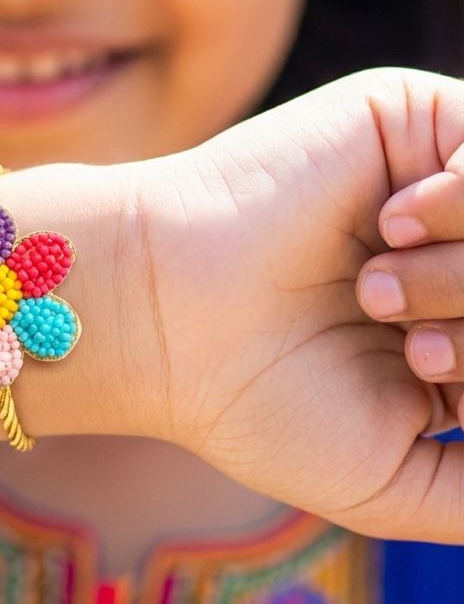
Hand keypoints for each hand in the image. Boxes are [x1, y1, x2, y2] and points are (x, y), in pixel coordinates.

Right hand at [133, 66, 463, 542]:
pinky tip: (385, 227)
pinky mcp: (414, 120)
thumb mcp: (406, 483)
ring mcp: (444, 185)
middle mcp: (459, 256)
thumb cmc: (264, 405)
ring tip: (374, 294)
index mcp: (461, 331)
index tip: (426, 378)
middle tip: (408, 349)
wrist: (170, 322)